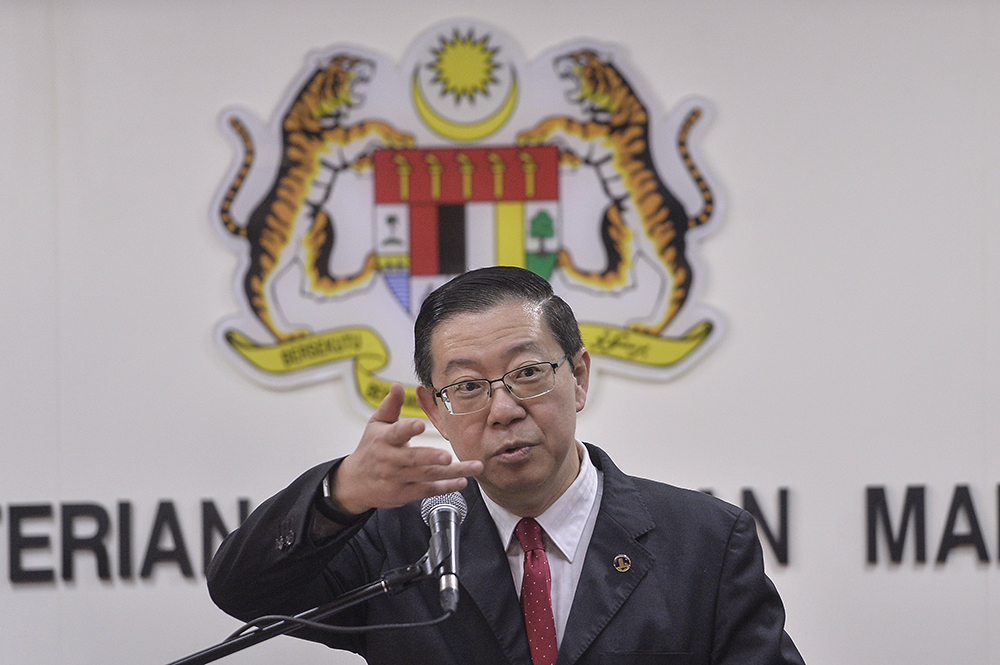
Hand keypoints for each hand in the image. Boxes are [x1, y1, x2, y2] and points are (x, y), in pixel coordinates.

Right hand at [332, 383, 481, 514]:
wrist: (355, 483)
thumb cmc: (370, 449)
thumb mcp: (376, 424)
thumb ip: (390, 405)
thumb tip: (397, 385)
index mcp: (384, 439)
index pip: (396, 432)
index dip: (408, 428)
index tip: (420, 424)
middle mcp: (390, 460)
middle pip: (414, 458)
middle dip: (432, 457)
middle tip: (448, 456)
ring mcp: (397, 478)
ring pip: (427, 475)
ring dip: (452, 473)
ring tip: (473, 467)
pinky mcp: (404, 494)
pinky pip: (427, 490)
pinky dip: (446, 488)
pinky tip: (462, 482)